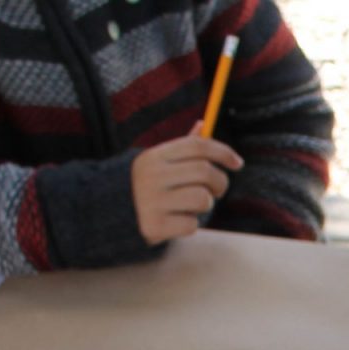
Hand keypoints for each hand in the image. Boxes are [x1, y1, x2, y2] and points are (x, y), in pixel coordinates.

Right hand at [130, 125, 243, 245]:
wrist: (111, 214)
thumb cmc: (145, 186)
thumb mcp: (160, 163)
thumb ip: (182, 147)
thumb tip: (203, 124)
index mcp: (155, 156)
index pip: (197, 146)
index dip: (222, 152)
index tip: (238, 163)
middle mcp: (152, 175)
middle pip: (205, 171)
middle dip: (220, 182)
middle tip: (217, 190)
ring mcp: (152, 201)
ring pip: (203, 199)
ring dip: (205, 205)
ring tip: (191, 206)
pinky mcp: (154, 225)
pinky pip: (192, 224)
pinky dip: (190, 225)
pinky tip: (176, 222)